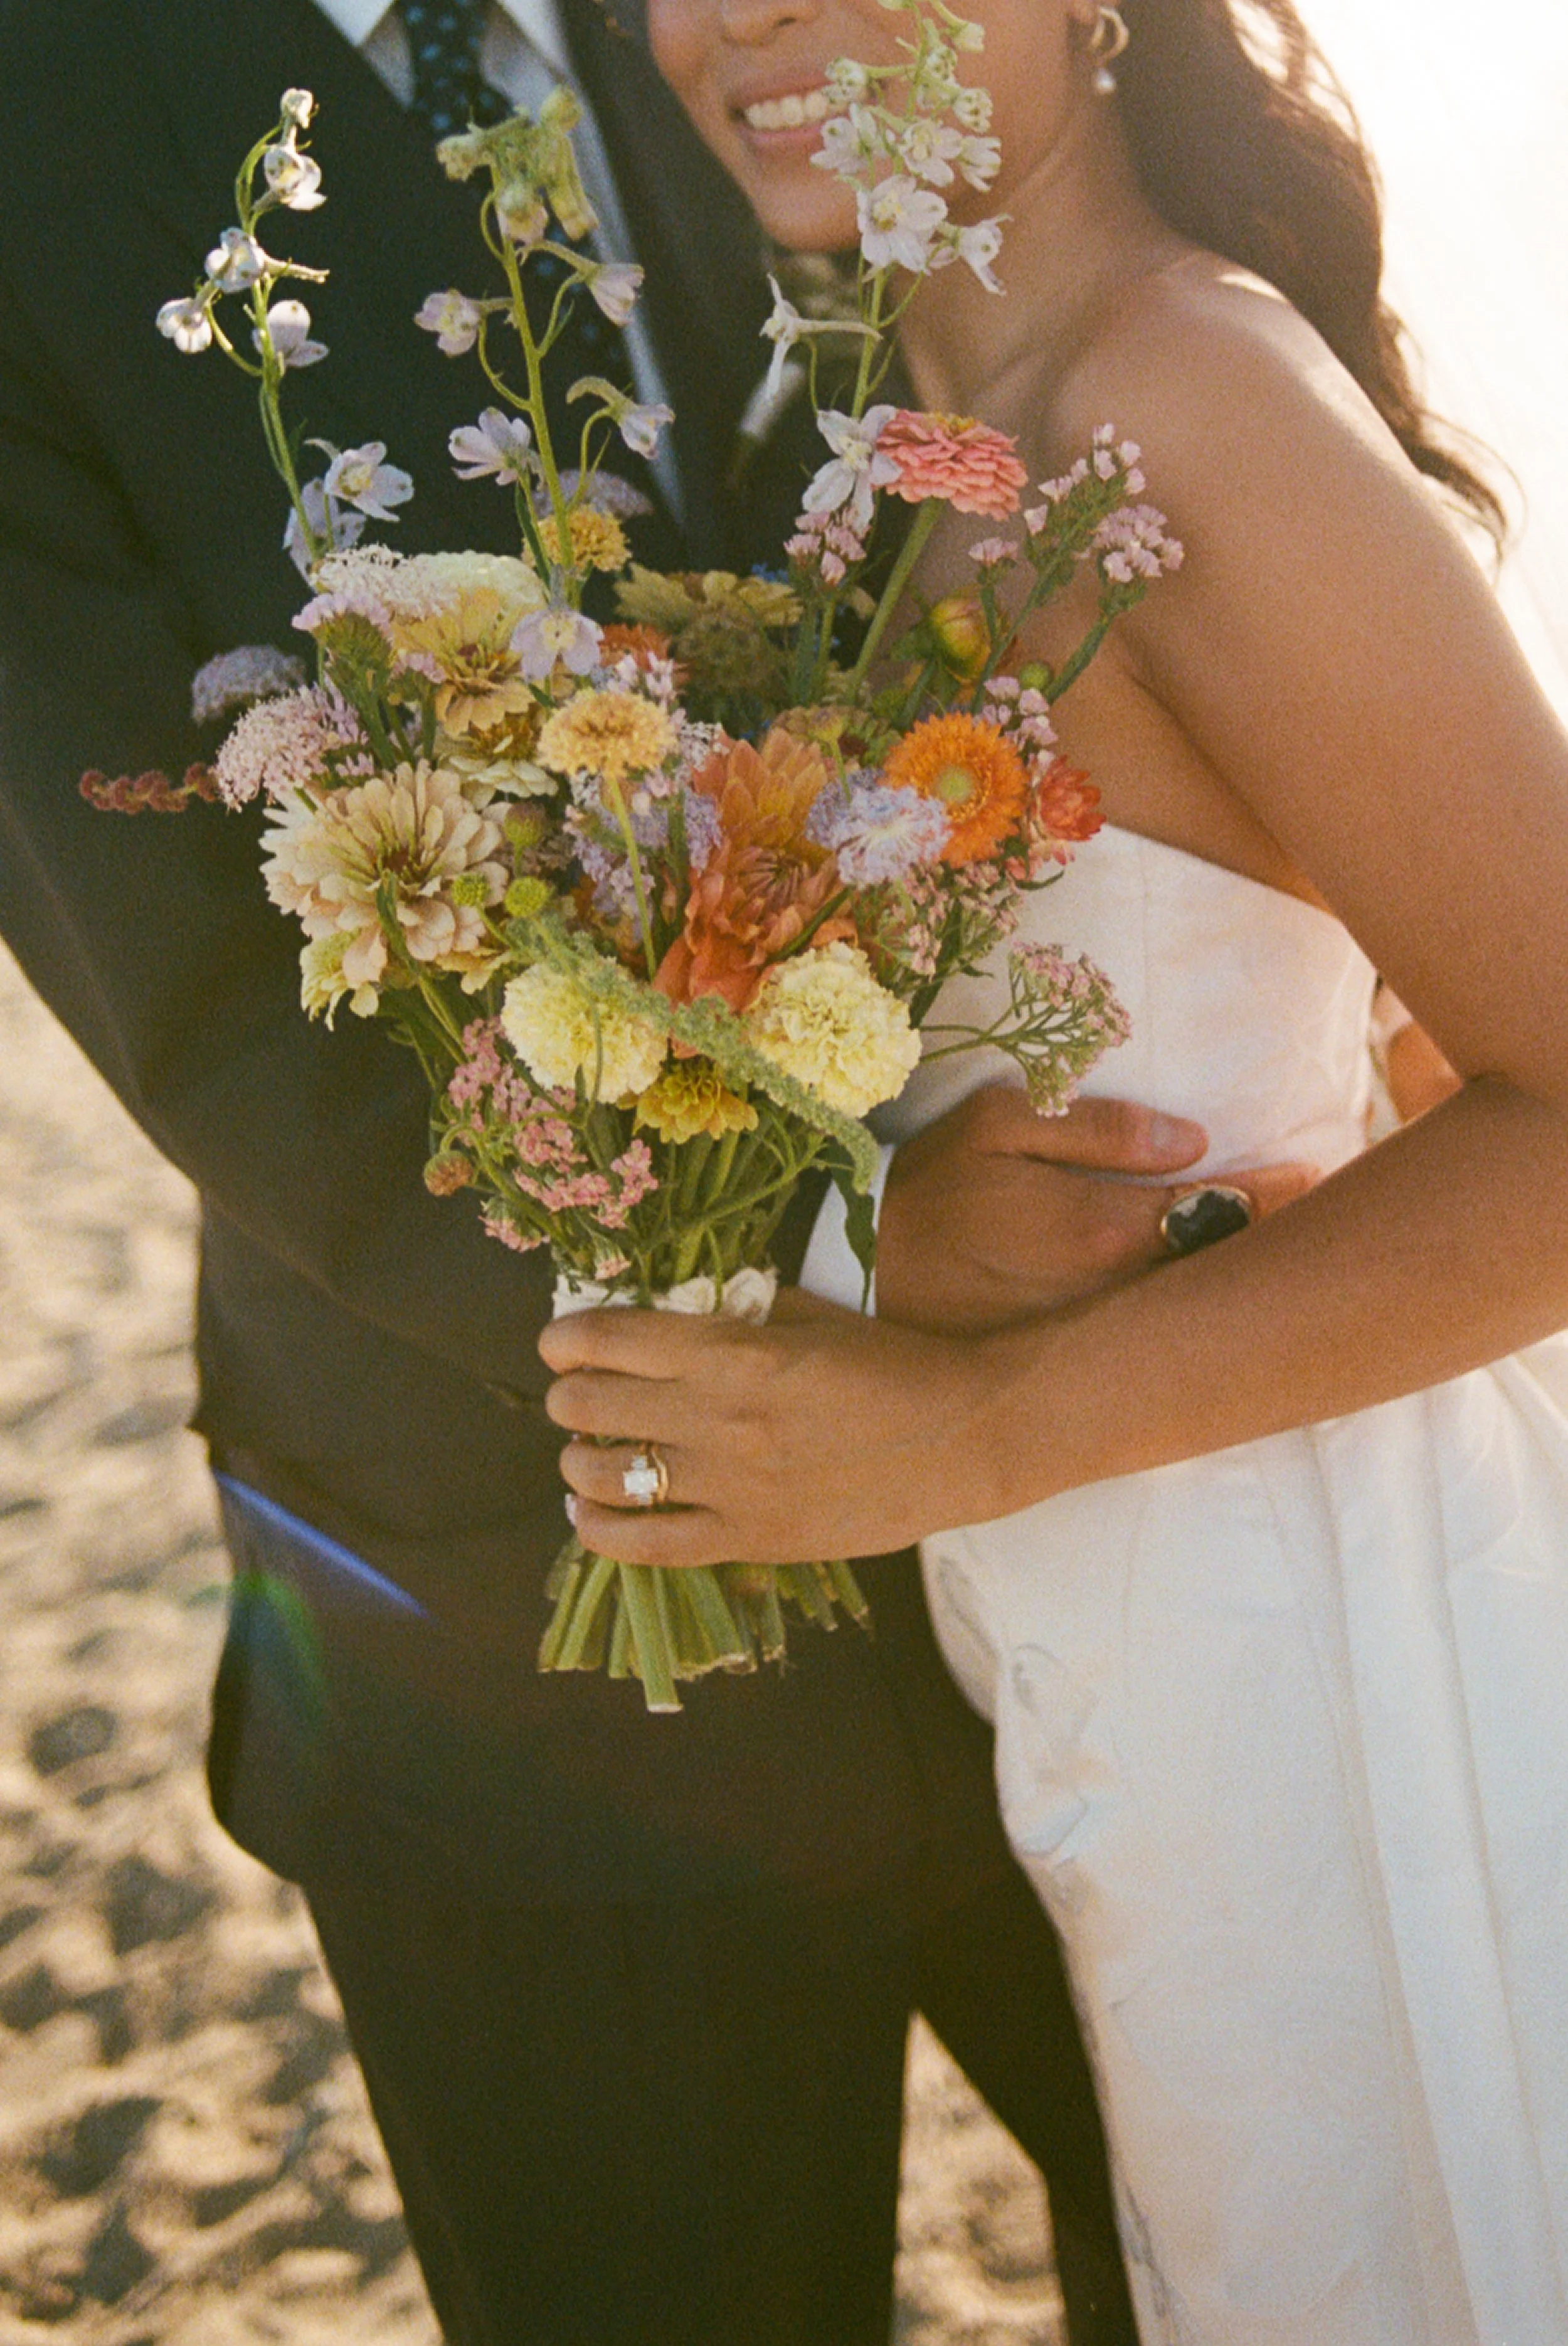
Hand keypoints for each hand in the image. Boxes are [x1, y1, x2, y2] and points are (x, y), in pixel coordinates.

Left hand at [539, 1294, 1002, 1568]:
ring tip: (585, 1451)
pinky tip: (586, 1515)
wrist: (964, 1434)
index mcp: (729, 1348)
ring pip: (599, 1475)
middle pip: (588, 1405)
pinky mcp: (747, 1539)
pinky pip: (644, 1545)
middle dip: (568, 1395)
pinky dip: (599, 1530)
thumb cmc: (892, 1363)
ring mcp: (727, 1484)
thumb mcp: (806, 1314)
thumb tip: (666, 1313)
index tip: (562, 1342)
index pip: (606, 1338)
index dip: (566, 1338)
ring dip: (576, 1459)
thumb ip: (732, 1314)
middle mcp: (713, 1415)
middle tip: (577, 1395)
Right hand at [876, 1086, 1319, 1331]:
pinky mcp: (1070, 1368)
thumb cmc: (925, 1187)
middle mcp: (1114, 1300)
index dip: (1276, 1194)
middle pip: (1219, 1275)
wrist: (851, 1278)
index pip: (1218, 1211)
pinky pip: (1150, 1347)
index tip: (1318, 1175)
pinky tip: (1211, 1313)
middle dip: (1273, 1247)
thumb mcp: (996, 1123)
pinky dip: (1190, 1325)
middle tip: (1326, 1220)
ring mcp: (1094, 1343)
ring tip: (1283, 1265)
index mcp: (1104, 1232)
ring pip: (1190, 1316)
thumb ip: (1098, 1127)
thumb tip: (1191, 1140)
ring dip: (1237, 1289)